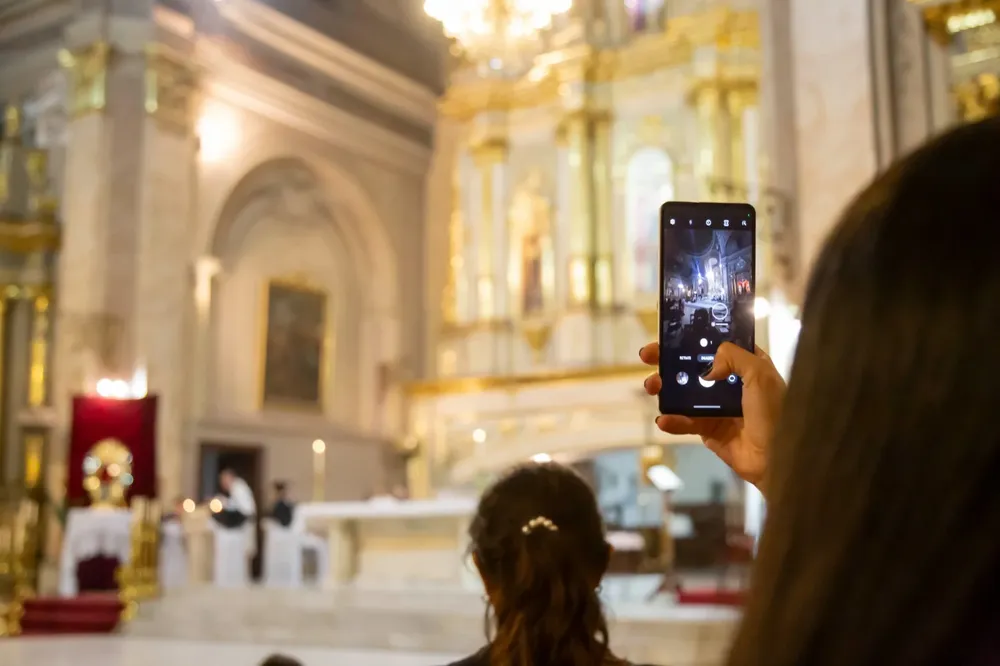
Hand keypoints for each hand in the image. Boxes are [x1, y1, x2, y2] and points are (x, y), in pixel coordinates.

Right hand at [640, 342, 785, 494]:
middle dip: (668, 360)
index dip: (693, 339)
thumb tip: (708, 366)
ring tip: (652, 386)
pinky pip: (685, 422)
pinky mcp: (709, 430)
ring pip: (683, 393)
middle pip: (693, 366)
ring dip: (664, 388)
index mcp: (746, 365)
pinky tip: (664, 419)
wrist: (778, 459)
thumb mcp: (761, 375)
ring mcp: (717, 407)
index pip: (716, 345)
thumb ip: (735, 357)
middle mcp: (730, 383)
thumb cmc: (776, 414)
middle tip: (648, 356)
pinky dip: (672, 420)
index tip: (670, 335)